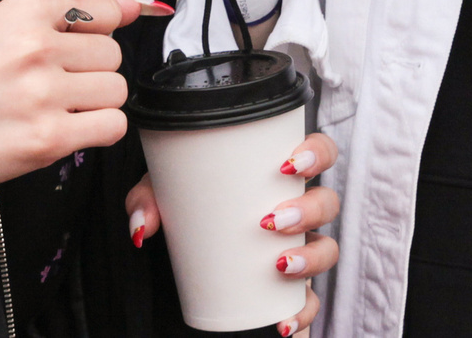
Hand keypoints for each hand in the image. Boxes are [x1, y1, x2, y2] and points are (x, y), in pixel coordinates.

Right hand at [0, 0, 156, 188]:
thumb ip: (71, 9)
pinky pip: (113, 126)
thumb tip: (135, 7)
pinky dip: (98, 129)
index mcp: (25, 10)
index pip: (103, 11)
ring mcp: (44, 94)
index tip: (76, 45)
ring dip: (95, 101)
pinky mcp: (49, 138)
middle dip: (91, 69)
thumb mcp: (4, 24)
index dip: (94, 33)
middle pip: (112, 53)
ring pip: (116, 89)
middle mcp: (37, 47)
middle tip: (56, 80)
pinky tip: (69, 126)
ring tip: (60, 105)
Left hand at [126, 132, 340, 337]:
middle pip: (328, 202)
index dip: (318, 153)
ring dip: (311, 256)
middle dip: (309, 209)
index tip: (289, 165)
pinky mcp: (291, 286)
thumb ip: (147, 200)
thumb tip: (144, 225)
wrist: (180, 253)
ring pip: (327, 248)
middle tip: (270, 221)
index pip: (320, 151)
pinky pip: (310, 301)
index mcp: (277, 174)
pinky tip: (284, 321)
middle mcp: (297, 209)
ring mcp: (299, 247)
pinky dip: (303, 312)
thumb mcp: (163, 193)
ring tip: (279, 264)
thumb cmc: (185, 205)